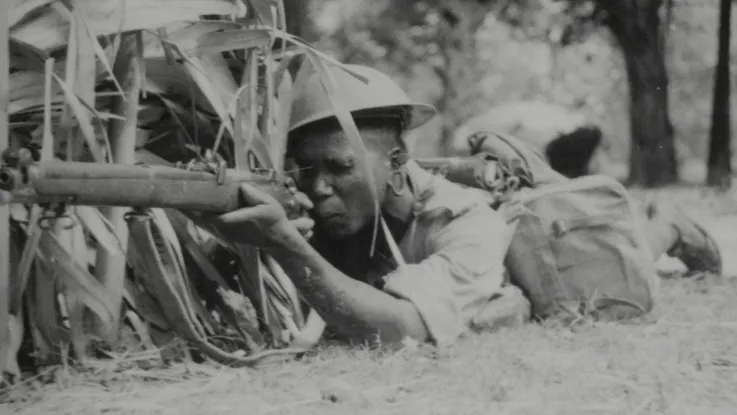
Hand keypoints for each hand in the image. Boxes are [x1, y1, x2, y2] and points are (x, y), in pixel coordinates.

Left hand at [189, 183, 314, 249]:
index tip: (189, 200)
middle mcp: (230, 229)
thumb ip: (254, 195)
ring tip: (181, 198)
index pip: (218, 217)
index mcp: (242, 219)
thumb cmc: (274, 219)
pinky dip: (200, 215)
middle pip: (205, 219)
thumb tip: (240, 186)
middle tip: (177, 195)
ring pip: (205, 222)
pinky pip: (208, 223)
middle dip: (191, 208)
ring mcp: (226, 234)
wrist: (277, 239)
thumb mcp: (269, 204)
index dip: (202, 211)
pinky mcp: (225, 235)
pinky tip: (193, 206)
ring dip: (194, 211)